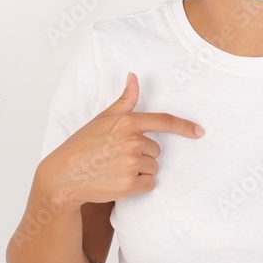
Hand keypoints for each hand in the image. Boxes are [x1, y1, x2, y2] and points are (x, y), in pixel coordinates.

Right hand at [38, 72, 203, 206]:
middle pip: (156, 150)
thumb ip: (124, 100)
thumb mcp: (102, 119)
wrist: (63, 177)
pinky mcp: (129, 184)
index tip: (199, 132)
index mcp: (126, 122)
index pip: (163, 121)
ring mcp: (130, 163)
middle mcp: (131, 141)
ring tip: (115, 169)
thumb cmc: (82, 145)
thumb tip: (134, 76)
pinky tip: (118, 182)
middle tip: (117, 157)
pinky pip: (149, 184)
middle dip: (142, 154)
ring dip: (140, 171)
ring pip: (153, 167)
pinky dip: (139, 186)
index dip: (184, 127)